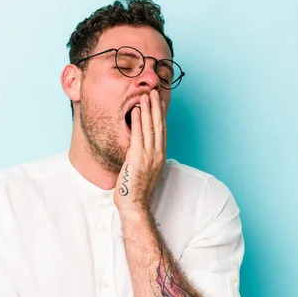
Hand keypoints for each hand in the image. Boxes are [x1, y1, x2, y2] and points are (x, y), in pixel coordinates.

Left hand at [114, 89, 166, 215]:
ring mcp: (149, 155)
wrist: (135, 205)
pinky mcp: (138, 157)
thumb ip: (145, 158)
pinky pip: (138, 135)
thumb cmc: (137, 191)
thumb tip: (140, 149)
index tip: (159, 102)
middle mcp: (157, 154)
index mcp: (160, 157)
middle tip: (155, 92)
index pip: (162, 131)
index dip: (161, 115)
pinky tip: (136, 110)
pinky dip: (138, 121)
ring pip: (150, 127)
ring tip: (146, 95)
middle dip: (156, 107)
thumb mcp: (145, 171)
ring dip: (148, 109)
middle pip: (159, 126)